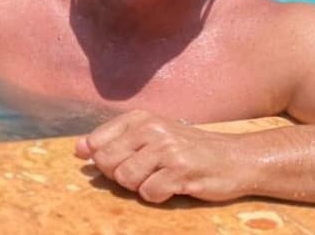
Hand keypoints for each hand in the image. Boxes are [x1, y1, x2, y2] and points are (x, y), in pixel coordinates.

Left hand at [74, 111, 249, 203]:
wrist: (236, 159)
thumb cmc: (191, 150)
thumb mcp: (153, 137)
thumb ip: (115, 141)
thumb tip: (78, 149)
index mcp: (141, 118)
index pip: (97, 142)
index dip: (106, 161)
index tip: (129, 162)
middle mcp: (152, 128)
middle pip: (107, 163)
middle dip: (122, 176)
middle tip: (149, 172)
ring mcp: (166, 149)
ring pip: (126, 179)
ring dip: (142, 186)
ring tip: (163, 177)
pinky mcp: (180, 170)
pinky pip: (149, 193)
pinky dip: (159, 196)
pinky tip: (175, 185)